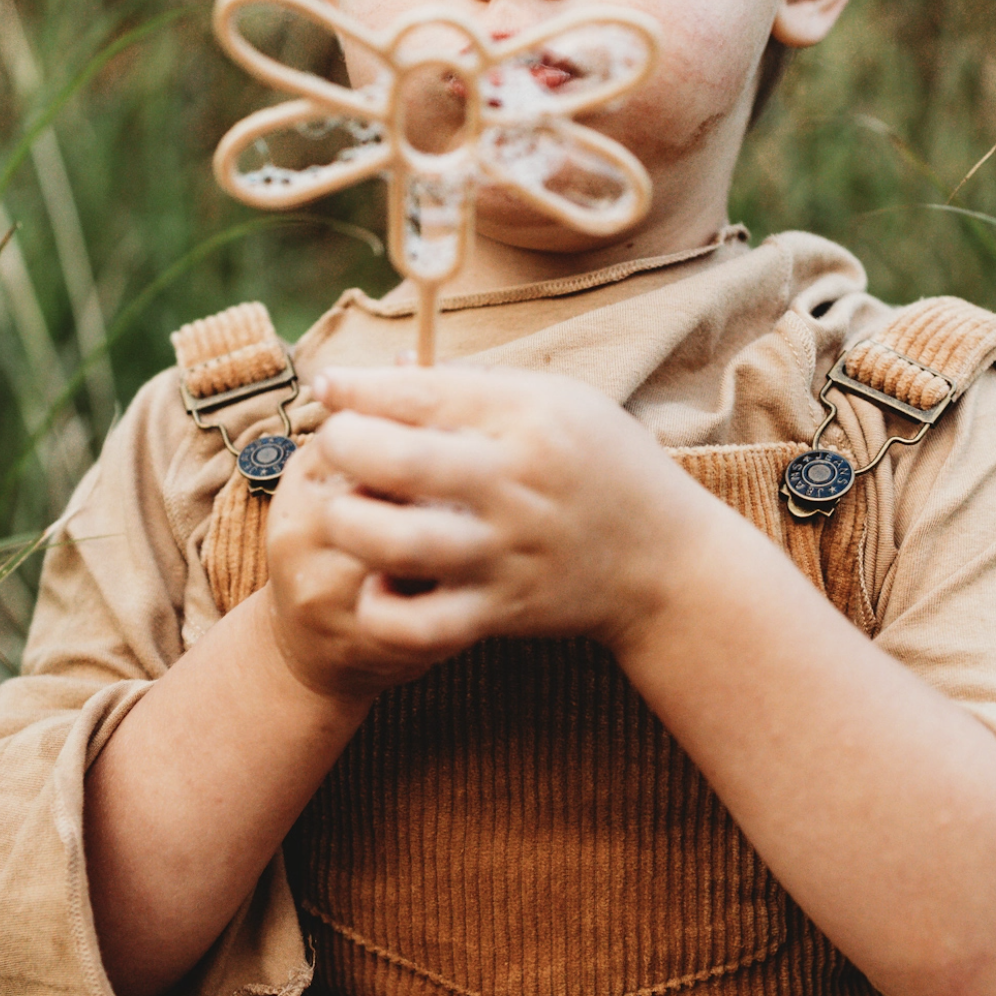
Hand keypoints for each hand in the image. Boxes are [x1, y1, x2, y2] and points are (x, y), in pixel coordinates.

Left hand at [296, 364, 715, 665]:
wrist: (666, 564)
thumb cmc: (603, 466)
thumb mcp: (556, 403)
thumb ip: (471, 388)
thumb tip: (385, 371)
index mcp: (527, 420)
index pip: (419, 392)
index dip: (355, 386)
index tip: (329, 386)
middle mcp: (514, 486)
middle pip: (396, 459)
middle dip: (342, 443)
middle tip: (337, 445)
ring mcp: (504, 554)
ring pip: (394, 543)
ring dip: (351, 522)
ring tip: (351, 511)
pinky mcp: (499, 612)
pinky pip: (417, 624)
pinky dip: (381, 605)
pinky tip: (380, 580)